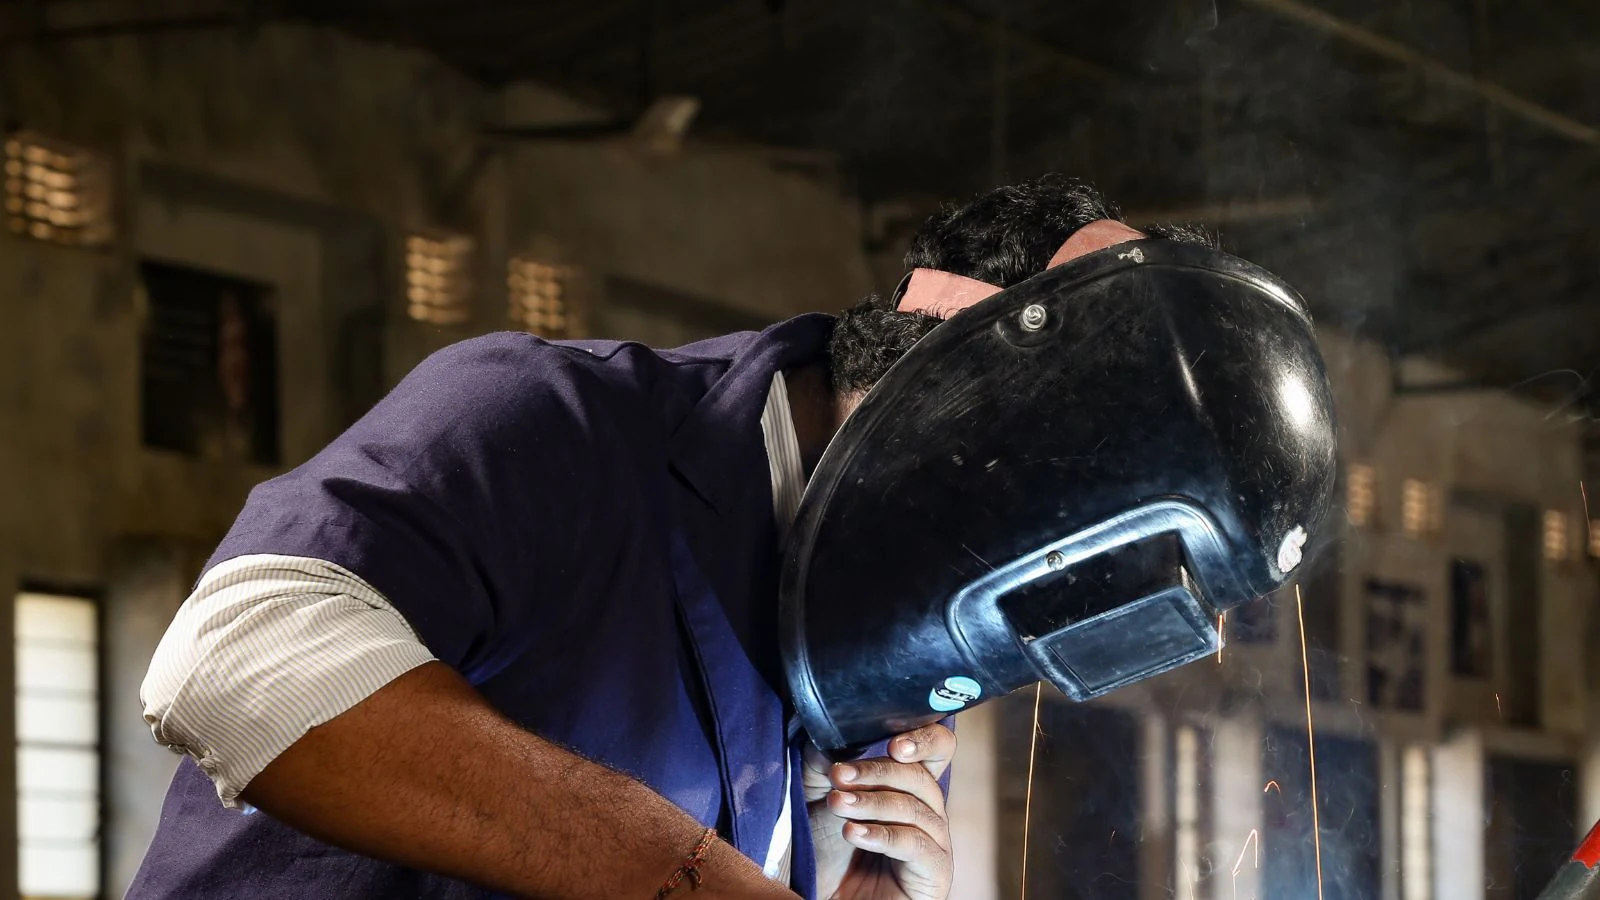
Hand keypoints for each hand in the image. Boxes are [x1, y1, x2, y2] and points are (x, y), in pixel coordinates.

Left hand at [803, 724, 955, 899]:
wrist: (826, 898)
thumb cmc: (828, 851)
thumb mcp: (819, 797)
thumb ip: (824, 764)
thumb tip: (832, 737)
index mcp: (910, 786)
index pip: (937, 750)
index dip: (924, 739)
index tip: (893, 742)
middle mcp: (929, 811)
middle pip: (920, 776)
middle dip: (877, 772)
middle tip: (840, 776)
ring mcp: (935, 842)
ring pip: (914, 808)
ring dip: (871, 802)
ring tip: (838, 804)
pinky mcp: (935, 873)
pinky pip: (915, 845)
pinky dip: (882, 835)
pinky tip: (853, 833)